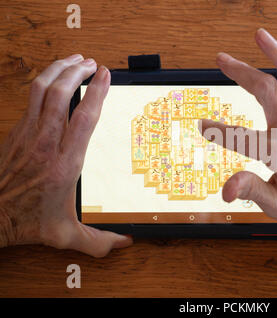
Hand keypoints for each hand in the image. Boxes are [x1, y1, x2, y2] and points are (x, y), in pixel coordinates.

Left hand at [0, 55, 131, 256]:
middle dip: (77, 72)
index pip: (83, 119)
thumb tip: (125, 244)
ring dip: (58, 70)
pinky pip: (29, 98)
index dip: (96, 93)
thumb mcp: (66, 235)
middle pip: (60, 95)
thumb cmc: (26, 222)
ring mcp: (28, 136)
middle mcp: (46, 144)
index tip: (105, 76)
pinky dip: (43, 82)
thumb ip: (99, 241)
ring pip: (41, 90)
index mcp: (65, 164)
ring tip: (74, 61)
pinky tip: (53, 79)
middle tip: (91, 63)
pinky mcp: (16, 133)